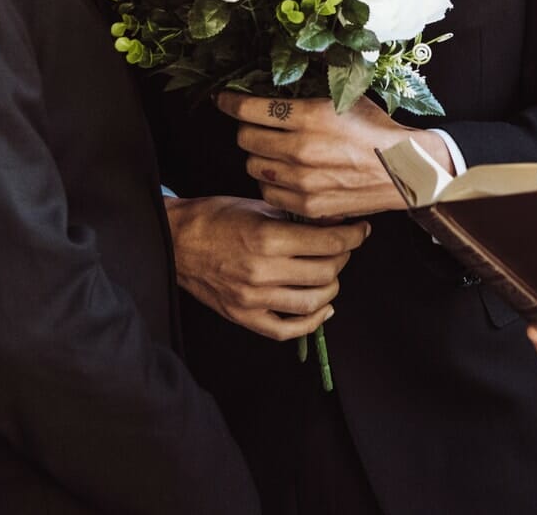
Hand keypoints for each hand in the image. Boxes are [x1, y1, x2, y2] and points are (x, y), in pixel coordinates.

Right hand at [164, 194, 367, 339]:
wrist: (176, 240)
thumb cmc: (215, 217)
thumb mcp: (258, 206)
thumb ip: (296, 218)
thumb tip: (335, 223)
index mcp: (267, 238)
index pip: (328, 244)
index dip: (353, 236)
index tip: (360, 230)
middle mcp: (262, 271)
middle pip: (325, 272)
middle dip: (343, 258)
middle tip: (344, 247)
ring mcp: (253, 298)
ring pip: (312, 302)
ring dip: (332, 288)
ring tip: (331, 273)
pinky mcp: (243, 315)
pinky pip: (286, 330)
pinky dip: (311, 322)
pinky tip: (322, 308)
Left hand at [220, 93, 450, 218]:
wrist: (405, 168)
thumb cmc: (376, 129)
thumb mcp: (346, 96)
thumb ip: (309, 89)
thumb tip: (281, 72)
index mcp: (309, 115)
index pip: (248, 109)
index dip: (230, 102)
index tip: (224, 99)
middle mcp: (300, 149)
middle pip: (245, 139)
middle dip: (246, 129)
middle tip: (255, 126)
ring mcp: (302, 180)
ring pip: (254, 167)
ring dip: (258, 157)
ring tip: (272, 151)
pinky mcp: (307, 205)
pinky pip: (269, 193)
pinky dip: (272, 183)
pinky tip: (285, 175)